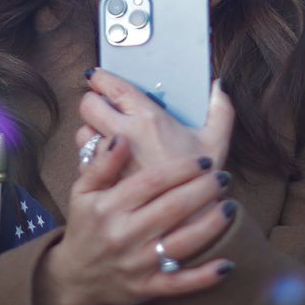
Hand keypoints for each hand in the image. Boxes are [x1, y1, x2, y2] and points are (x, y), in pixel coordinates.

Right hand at [33, 135, 232, 304]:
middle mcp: (124, 235)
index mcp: (110, 207)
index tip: (204, 160)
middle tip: (224, 177)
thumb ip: (102, 164)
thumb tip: (121, 137)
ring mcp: (137, 264)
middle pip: (173, 208)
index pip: (153, 182)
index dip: (183, 168)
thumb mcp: (82, 191)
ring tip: (230, 206)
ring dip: (211, 225)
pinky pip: (179, 284)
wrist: (75, 277)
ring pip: (181, 244)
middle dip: (204, 190)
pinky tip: (227, 265)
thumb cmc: (85, 227)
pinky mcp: (146, 288)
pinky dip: (204, 277)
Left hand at [76, 69, 234, 177]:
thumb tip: (219, 84)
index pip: (113, 87)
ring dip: (91, 132)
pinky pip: (85, 162)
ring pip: (83, 134)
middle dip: (92, 102)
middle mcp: (125, 136)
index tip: (100, 78)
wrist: (186, 226)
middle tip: (104, 107)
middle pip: (88, 105)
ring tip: (108, 136)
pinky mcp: (103, 183)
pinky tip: (109, 163)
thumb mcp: (216, 143)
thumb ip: (221, 110)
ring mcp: (110, 160)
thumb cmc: (200, 182)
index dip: (102, 78)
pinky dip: (92, 159)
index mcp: (149, 119)